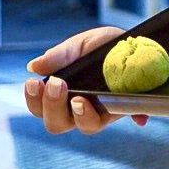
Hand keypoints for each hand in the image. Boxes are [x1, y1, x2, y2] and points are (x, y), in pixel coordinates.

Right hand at [24, 26, 146, 133]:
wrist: (134, 42)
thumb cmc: (101, 46)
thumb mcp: (82, 44)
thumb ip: (60, 54)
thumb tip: (33, 66)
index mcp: (61, 94)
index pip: (39, 108)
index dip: (33, 100)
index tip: (34, 81)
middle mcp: (79, 108)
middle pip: (57, 124)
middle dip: (52, 106)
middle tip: (57, 83)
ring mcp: (102, 110)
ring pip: (87, 126)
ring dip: (81, 116)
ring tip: (80, 99)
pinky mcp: (125, 107)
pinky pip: (125, 116)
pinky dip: (131, 114)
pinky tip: (135, 113)